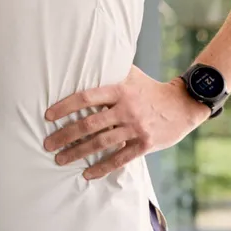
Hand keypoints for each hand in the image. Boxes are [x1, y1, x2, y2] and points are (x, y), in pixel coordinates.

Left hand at [43, 65, 210, 179]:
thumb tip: (84, 57)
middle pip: (89, 124)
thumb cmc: (150, 88)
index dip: (65, 107)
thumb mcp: (130, 74)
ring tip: (60, 159)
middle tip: (47, 143)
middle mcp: (126, 109)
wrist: (183, 105)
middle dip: (65, 135)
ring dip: (77, 153)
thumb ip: (109, 70)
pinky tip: (87, 173)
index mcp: (119, 90)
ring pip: (101, 143)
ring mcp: (136, 128)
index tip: (48, 116)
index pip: (86, 97)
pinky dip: (102, 167)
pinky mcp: (145, 144)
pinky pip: (120, 159)